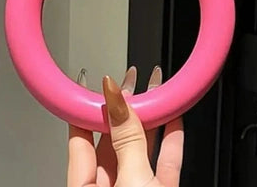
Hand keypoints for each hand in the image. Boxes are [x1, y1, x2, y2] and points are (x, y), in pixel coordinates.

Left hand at [68, 67, 182, 186]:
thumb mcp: (131, 180)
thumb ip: (128, 141)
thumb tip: (117, 101)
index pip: (80, 138)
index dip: (89, 106)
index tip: (94, 81)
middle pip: (113, 140)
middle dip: (125, 108)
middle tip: (132, 79)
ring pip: (141, 149)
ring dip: (151, 118)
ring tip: (155, 89)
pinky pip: (165, 162)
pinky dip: (171, 140)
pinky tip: (175, 118)